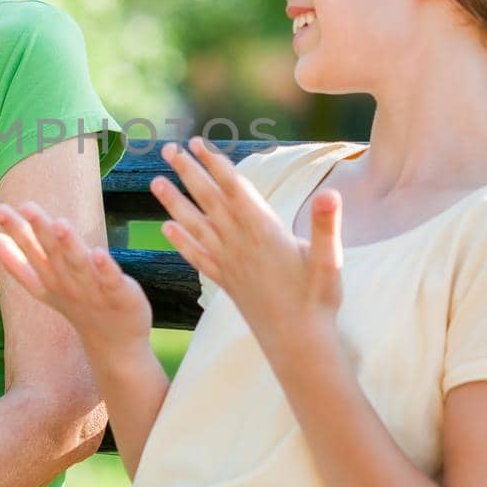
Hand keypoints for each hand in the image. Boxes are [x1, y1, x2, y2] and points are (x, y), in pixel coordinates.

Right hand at [0, 201, 152, 356]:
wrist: (113, 344)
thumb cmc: (76, 305)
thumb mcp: (43, 285)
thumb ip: (16, 263)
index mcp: (48, 279)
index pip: (27, 251)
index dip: (14, 230)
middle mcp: (67, 283)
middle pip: (51, 253)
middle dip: (39, 229)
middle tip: (26, 206)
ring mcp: (93, 290)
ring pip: (78, 263)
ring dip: (68, 244)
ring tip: (59, 223)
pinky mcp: (119, 295)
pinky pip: (111, 280)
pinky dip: (105, 268)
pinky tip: (99, 253)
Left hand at [151, 138, 344, 341]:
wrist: (298, 344)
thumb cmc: (318, 302)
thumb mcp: (330, 260)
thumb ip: (326, 225)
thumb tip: (331, 193)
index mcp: (263, 231)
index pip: (235, 189)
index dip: (216, 164)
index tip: (198, 143)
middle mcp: (240, 244)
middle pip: (209, 201)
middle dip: (189, 173)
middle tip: (169, 149)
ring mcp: (229, 263)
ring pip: (196, 226)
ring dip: (174, 202)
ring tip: (155, 181)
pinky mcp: (225, 282)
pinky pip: (197, 257)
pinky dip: (180, 242)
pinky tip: (165, 230)